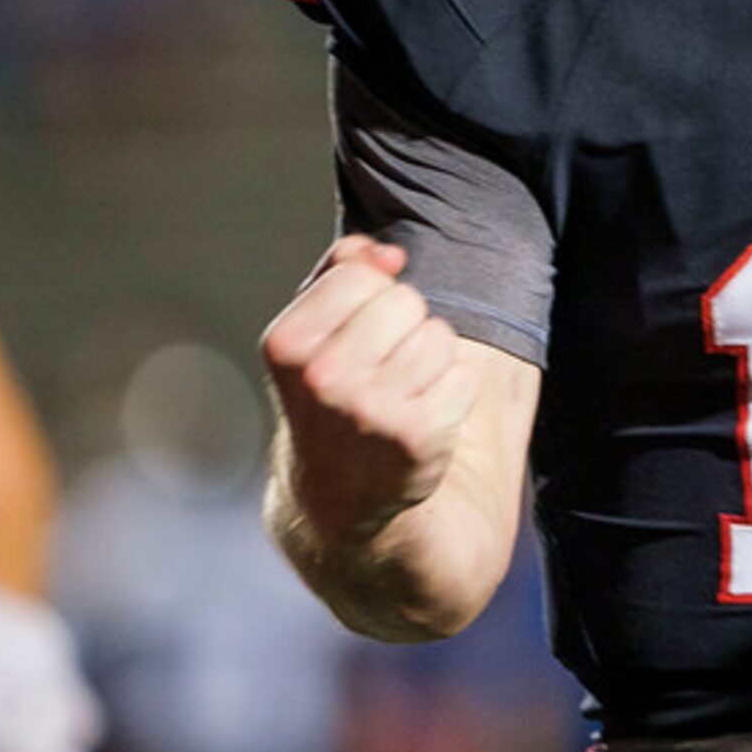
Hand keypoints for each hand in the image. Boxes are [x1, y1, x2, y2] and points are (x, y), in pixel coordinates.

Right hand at [260, 235, 482, 543]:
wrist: (335, 495)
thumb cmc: (327, 393)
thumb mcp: (312, 328)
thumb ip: (341, 269)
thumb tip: (390, 255)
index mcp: (287, 344)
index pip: (359, 275)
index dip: (368, 298)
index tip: (353, 334)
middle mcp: (324, 378)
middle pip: (406, 301)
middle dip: (403, 326)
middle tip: (379, 369)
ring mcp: (372, 410)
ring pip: (439, 337)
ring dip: (430, 360)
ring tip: (399, 393)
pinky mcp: (418, 438)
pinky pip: (463, 377)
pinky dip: (451, 394)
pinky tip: (420, 418)